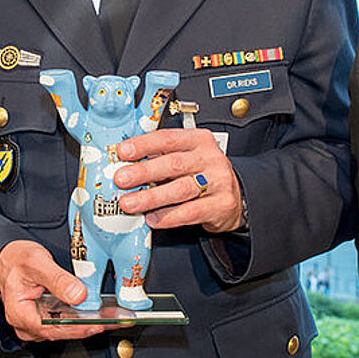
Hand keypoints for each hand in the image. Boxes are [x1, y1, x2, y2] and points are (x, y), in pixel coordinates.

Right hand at [0, 240, 123, 340]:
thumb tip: (79, 295)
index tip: (96, 324)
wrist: (7, 259)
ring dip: (87, 324)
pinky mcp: (44, 320)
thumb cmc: (17, 260)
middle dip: (88, 327)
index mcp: (19, 313)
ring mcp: (35, 325)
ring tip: (112, 317)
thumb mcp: (36, 263)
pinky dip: (82, 319)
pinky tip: (99, 314)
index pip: (50, 328)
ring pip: (64, 330)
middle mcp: (26, 325)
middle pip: (60, 332)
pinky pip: (64, 324)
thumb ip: (57, 279)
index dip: (75, 328)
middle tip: (113, 321)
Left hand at [112, 129, 244, 232]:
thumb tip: (125, 166)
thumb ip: (160, 159)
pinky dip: (169, 216)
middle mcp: (209, 158)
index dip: (144, 145)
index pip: (168, 139)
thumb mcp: (186, 157)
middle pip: (174, 164)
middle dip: (144, 172)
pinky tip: (153, 218)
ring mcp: (218, 181)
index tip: (123, 151)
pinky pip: (191, 211)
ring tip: (130, 203)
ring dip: (151, 197)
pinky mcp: (221, 204)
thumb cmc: (203, 174)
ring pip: (180, 189)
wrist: (236, 196)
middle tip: (122, 179)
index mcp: (198, 140)